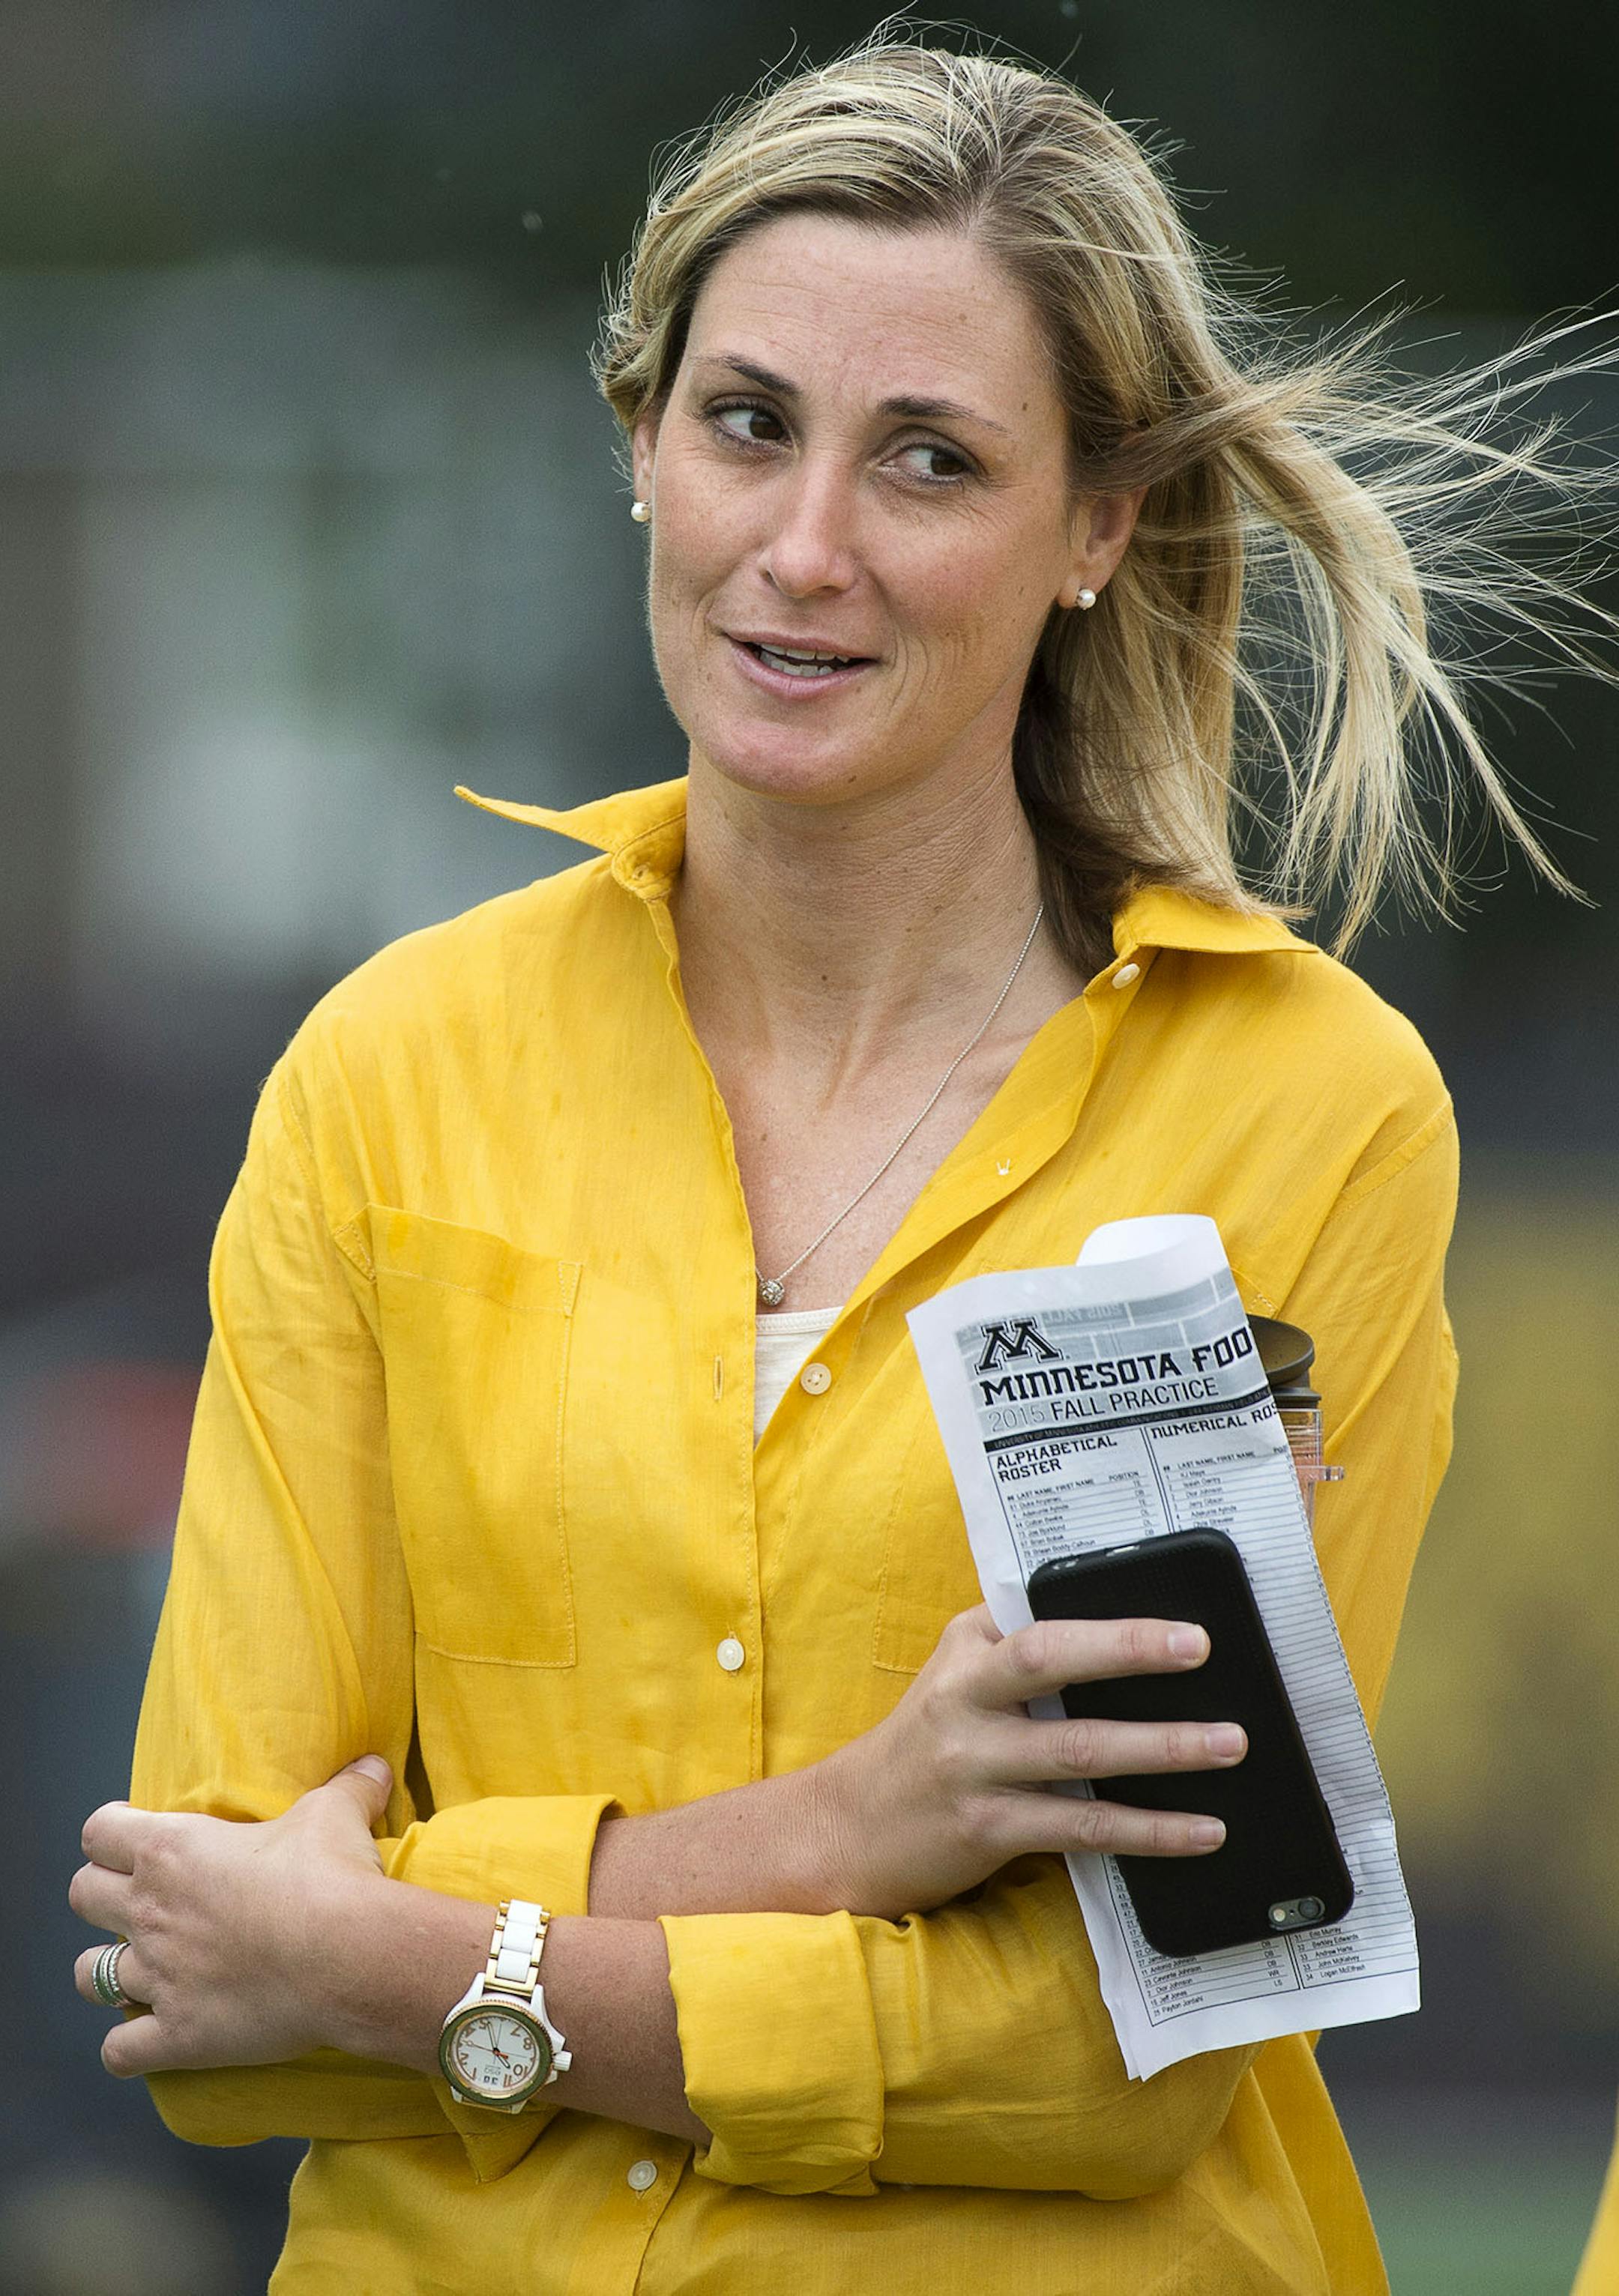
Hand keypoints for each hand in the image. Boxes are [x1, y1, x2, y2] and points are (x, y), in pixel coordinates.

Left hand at [70, 1758, 394, 2077]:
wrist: (347, 1957)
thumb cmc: (329, 1876)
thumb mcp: (336, 1813)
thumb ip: (348, 1786)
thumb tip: (374, 1765)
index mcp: (172, 1849)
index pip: (99, 1832)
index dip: (113, 1831)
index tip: (134, 1836)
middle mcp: (151, 1911)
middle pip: (83, 1895)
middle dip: (103, 1895)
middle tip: (141, 1898)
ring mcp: (157, 1977)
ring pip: (89, 1974)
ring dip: (110, 1970)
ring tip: (142, 1968)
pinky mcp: (175, 2035)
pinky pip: (119, 2051)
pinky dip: (128, 2046)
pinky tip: (151, 2037)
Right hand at [806, 1605, 1244, 1919]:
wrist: (849, 1827)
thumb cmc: (928, 1742)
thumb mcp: (959, 1675)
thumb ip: (1019, 1651)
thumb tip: (1127, 1637)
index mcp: (968, 1647)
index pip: (1044, 1620)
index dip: (1114, 1620)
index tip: (1184, 1622)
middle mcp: (963, 1695)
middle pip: (1050, 1661)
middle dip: (1129, 1650)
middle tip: (1201, 1649)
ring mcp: (972, 1764)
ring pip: (1079, 1750)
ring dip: (1161, 1748)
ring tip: (1228, 1745)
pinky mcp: (986, 1828)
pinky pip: (1082, 1828)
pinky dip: (1148, 1830)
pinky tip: (1200, 1831)